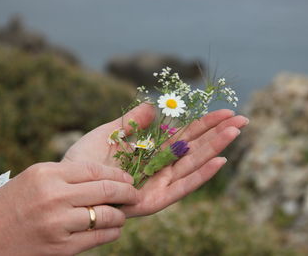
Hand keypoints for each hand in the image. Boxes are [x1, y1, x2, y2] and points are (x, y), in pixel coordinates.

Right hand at [0, 162, 138, 255]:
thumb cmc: (14, 201)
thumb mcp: (37, 177)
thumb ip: (69, 174)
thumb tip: (106, 176)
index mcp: (48, 174)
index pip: (95, 170)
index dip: (118, 174)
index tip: (128, 178)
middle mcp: (54, 196)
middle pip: (106, 190)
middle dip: (127, 192)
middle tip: (135, 194)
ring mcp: (57, 223)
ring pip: (106, 215)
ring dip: (120, 215)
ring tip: (121, 214)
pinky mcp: (60, 247)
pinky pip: (98, 237)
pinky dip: (112, 232)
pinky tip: (113, 229)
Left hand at [63, 104, 248, 217]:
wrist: (65, 185)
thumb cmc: (84, 160)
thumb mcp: (109, 133)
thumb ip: (133, 122)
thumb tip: (154, 105)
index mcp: (151, 152)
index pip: (185, 135)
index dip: (204, 123)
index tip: (225, 111)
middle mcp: (160, 168)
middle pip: (195, 148)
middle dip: (218, 133)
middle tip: (242, 119)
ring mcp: (159, 184)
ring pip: (193, 164)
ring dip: (215, 148)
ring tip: (236, 131)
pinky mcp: (155, 201)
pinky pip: (182, 186)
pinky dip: (201, 175)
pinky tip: (220, 160)